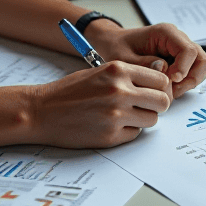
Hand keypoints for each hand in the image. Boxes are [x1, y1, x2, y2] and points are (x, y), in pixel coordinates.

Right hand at [28, 61, 172, 147]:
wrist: (41, 111)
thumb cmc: (70, 91)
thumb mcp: (101, 71)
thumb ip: (129, 76)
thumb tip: (159, 85)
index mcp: (119, 70)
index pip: (162, 79)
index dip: (160, 87)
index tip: (154, 92)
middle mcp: (120, 91)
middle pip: (163, 101)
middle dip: (157, 105)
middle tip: (145, 106)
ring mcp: (116, 114)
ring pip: (152, 119)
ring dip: (143, 119)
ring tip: (125, 115)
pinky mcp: (110, 135)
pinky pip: (135, 134)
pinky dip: (128, 131)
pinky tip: (111, 125)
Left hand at [87, 21, 205, 98]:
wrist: (113, 44)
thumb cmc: (117, 47)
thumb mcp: (124, 57)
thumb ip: (144, 64)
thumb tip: (165, 70)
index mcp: (166, 33)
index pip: (188, 50)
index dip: (183, 69)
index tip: (171, 81)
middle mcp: (178, 39)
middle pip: (201, 59)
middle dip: (191, 78)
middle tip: (173, 90)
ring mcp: (181, 50)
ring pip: (201, 67)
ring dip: (190, 82)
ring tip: (170, 90)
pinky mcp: (181, 60)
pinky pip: (193, 72)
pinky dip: (186, 83)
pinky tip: (170, 88)